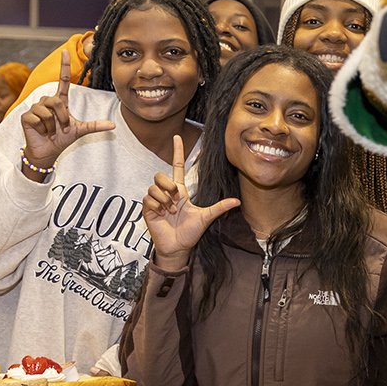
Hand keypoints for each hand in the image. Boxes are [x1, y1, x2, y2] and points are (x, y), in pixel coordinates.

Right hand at [20, 53, 114, 170]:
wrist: (48, 152)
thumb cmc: (62, 138)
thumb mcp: (80, 130)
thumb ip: (94, 126)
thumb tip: (113, 126)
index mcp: (60, 101)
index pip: (63, 80)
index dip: (64, 66)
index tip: (66, 51)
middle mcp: (47, 101)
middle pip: (56, 101)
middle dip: (62, 118)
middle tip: (62, 129)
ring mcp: (35, 108)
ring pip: (47, 112)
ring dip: (53, 126)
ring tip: (51, 132)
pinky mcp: (26, 116)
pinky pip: (37, 119)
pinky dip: (43, 129)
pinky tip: (41, 132)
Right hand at [142, 134, 238, 270]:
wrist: (178, 248)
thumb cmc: (190, 233)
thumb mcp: (206, 217)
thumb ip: (219, 207)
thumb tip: (237, 201)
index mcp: (180, 192)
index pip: (177, 167)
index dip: (178, 152)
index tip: (177, 137)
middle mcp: (167, 194)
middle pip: (160, 175)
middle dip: (168, 185)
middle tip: (176, 199)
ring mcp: (157, 201)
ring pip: (154, 187)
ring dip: (164, 199)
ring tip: (171, 211)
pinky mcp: (148, 209)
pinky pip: (148, 198)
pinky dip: (157, 206)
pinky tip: (162, 214)